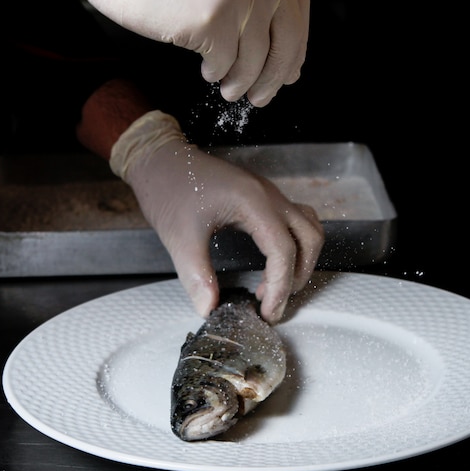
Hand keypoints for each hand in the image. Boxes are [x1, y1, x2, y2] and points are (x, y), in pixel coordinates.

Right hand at [71, 0, 307, 106]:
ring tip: (230, 88)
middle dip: (276, 74)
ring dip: (243, 80)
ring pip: (255, 56)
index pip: (298, 4)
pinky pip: (225, 61)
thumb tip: (278, 38)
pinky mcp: (209, 17)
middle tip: (263, 95)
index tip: (289, 68)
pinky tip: (208, 71)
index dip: (294, 45)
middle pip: (286, 36)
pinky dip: (218, 72)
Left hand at [110, 111, 323, 321]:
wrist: (161, 158)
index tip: (267, 312)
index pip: (283, 250)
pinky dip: (294, 244)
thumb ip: (197, 275)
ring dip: (302, 259)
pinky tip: (271, 261)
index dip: (280, 287)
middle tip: (273, 304)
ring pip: (308, 228)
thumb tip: (209, 308)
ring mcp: (269, 193)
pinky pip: (296, 220)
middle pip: (308, 239)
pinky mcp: (263, 196)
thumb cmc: (169, 187)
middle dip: (297, 276)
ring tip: (277, 285)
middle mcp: (268, 195)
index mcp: (253, 202)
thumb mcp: (179, 236)